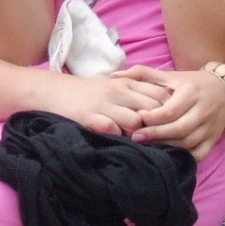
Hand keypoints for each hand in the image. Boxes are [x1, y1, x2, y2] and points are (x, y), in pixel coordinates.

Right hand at [41, 69, 172, 136]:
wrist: (55, 91)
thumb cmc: (91, 93)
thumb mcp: (118, 87)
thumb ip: (139, 94)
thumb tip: (165, 112)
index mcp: (129, 83)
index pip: (161, 96)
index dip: (169, 113)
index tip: (168, 125)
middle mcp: (119, 91)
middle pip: (153, 110)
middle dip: (157, 127)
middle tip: (156, 139)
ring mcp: (104, 104)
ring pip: (135, 120)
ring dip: (138, 134)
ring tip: (136, 142)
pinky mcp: (89, 117)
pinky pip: (112, 129)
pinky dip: (117, 137)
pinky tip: (116, 141)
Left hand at [120, 65, 224, 158]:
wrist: (224, 89)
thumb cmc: (190, 83)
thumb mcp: (169, 75)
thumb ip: (142, 74)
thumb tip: (115, 75)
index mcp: (191, 92)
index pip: (170, 111)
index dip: (151, 119)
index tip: (137, 119)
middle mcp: (203, 109)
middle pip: (179, 129)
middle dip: (156, 135)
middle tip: (136, 138)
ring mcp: (211, 126)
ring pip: (188, 142)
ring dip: (167, 146)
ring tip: (149, 147)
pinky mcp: (214, 139)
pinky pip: (199, 154)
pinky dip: (184, 157)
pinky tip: (168, 155)